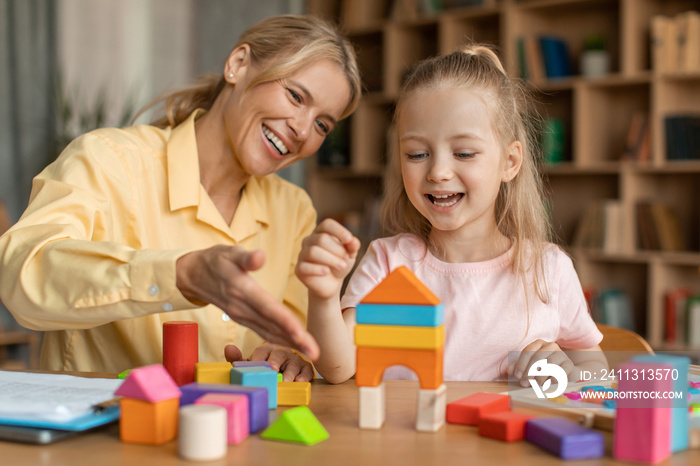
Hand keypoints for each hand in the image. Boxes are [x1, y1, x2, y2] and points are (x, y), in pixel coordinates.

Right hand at [176, 245, 318, 359]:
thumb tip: (261, 256)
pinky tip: (294, 344)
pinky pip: (263, 332)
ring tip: (311, 353)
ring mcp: (242, 316)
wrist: (193, 275)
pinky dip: (279, 340)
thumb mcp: (229, 252)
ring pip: (269, 333)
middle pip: (272, 326)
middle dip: (295, 340)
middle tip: (316, 353)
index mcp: (243, 290)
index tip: (302, 334)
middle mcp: (242, 308)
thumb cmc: (215, 260)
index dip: (286, 322)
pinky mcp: (242, 319)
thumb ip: (246, 257)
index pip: (268, 309)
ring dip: (290, 343)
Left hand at [224, 343, 313, 381]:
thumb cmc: (263, 368)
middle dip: (276, 361)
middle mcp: (282, 352)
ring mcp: (295, 359)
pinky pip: (307, 369)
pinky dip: (305, 375)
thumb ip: (238, 359)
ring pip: (294, 362)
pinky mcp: (305, 367)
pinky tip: (300, 381)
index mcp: (267, 350)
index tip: (256, 363)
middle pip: (279, 354)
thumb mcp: (250, 365)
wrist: (280, 372)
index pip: (262, 350)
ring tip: (287, 380)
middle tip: (273, 370)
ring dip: (291, 371)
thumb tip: (228, 348)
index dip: (259, 357)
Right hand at [295, 219, 359, 299]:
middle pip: (321, 239)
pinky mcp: (299, 269)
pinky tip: (326, 272)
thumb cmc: (339, 264)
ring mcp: (302, 254)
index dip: (338, 230)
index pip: (327, 224)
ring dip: (331, 259)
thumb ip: (352, 246)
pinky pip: (305, 266)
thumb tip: (353, 241)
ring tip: (342, 266)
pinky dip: (318, 269)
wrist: (331, 284)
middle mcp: (309, 240)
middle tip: (346, 259)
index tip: (349, 240)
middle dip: (337, 250)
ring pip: (313, 251)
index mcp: (321, 232)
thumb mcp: (349, 254)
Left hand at [508, 339, 575, 387]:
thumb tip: (508, 370)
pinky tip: (547, 385)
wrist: (565, 371)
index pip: (528, 352)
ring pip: (549, 364)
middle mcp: (551, 346)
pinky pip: (560, 372)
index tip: (517, 376)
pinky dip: (552, 380)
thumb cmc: (544, 368)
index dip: (521, 364)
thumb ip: (518, 367)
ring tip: (535, 385)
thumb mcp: (530, 366)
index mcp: (539, 344)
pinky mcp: (569, 365)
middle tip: (524, 383)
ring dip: (540, 377)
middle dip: (529, 372)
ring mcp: (561, 354)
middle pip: (537, 358)